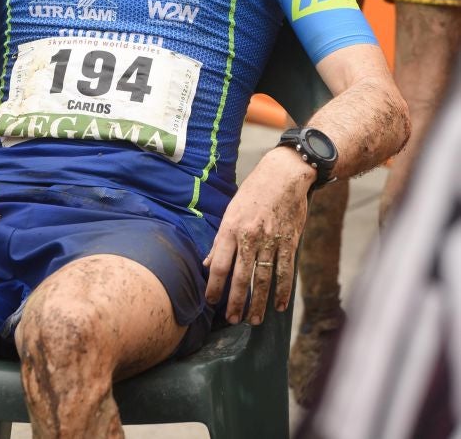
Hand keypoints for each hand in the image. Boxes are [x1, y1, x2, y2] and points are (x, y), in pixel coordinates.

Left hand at [204, 148, 313, 323]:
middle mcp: (249, 236)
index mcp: (231, 228)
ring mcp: (271, 240)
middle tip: (232, 320)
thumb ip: (220, 240)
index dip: (214, 286)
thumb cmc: (254, 191)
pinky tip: (280, 306)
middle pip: (240, 277)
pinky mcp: (289, 242)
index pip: (219, 264)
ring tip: (253, 320)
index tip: (211, 302)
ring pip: (263, 279)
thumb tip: (206, 264)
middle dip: (235, 302)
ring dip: (258, 303)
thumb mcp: (231, 210)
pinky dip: (283, 291)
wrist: (284, 175)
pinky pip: (285, 272)